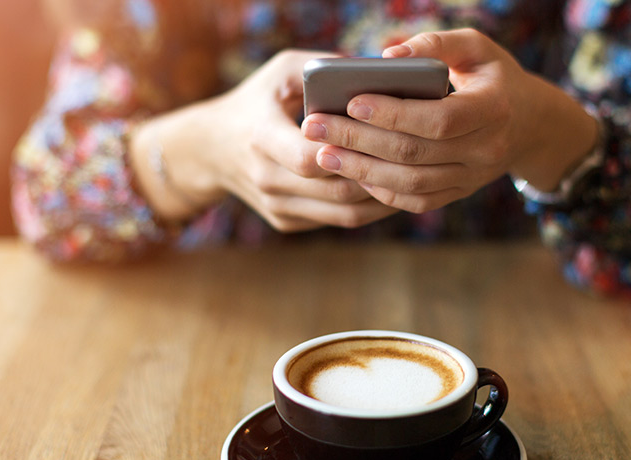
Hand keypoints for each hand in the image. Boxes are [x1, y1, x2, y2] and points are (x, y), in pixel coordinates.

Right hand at [135, 50, 398, 230]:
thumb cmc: (257, 100)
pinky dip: (368, 208)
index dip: (351, 151)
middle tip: (418, 162)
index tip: (387, 136)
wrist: (212, 148)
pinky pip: (336, 220)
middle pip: (336, 189)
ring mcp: (276, 206)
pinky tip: (393, 189)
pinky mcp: (286, 222)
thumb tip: (378, 72)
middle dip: (379, 176)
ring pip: (343, 213)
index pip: (311, 157)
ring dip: (383, 199)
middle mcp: (265, 179)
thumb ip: (325, 67)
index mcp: (260, 138)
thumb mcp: (281, 71)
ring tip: (415, 178)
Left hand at [300, 29, 597, 213]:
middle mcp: (485, 151)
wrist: (527, 123)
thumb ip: (435, 44)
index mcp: (493, 110)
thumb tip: (389, 57)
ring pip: (410, 183)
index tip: (351, 102)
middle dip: (359, 141)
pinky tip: (349, 173)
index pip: (438, 119)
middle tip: (314, 127)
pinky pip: (414, 200)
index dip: (393, 113)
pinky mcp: (457, 194)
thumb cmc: (492, 75)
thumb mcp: (474, 47)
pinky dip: (379, 190)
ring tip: (321, 154)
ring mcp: (472, 179)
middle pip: (414, 153)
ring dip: (361, 171)